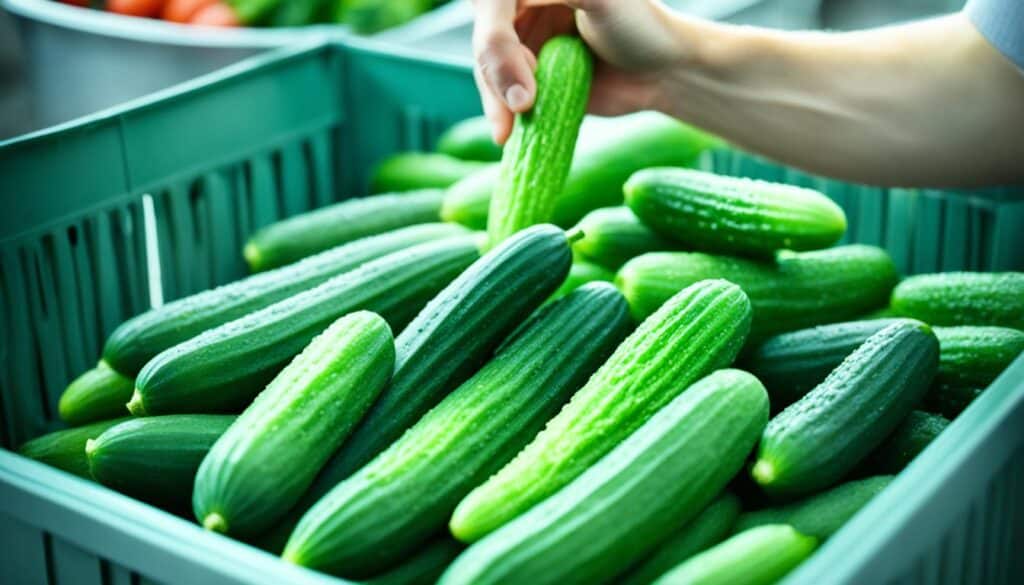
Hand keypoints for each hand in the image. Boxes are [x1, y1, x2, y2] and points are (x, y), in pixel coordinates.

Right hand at [472, 0, 688, 142]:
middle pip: (483, 39)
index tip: (525, 71)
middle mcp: (523, 9)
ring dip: (494, 100)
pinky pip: (501, 96)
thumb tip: (514, 3)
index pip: (492, 6)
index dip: (496, 40)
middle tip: (521, 106)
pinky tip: (509, 135)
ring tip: (511, 131)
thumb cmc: (641, 25)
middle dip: (493, 74)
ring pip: (487, 70)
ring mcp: (523, 45)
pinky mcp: (527, 80)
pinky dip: (503, 115)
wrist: (662, 72)